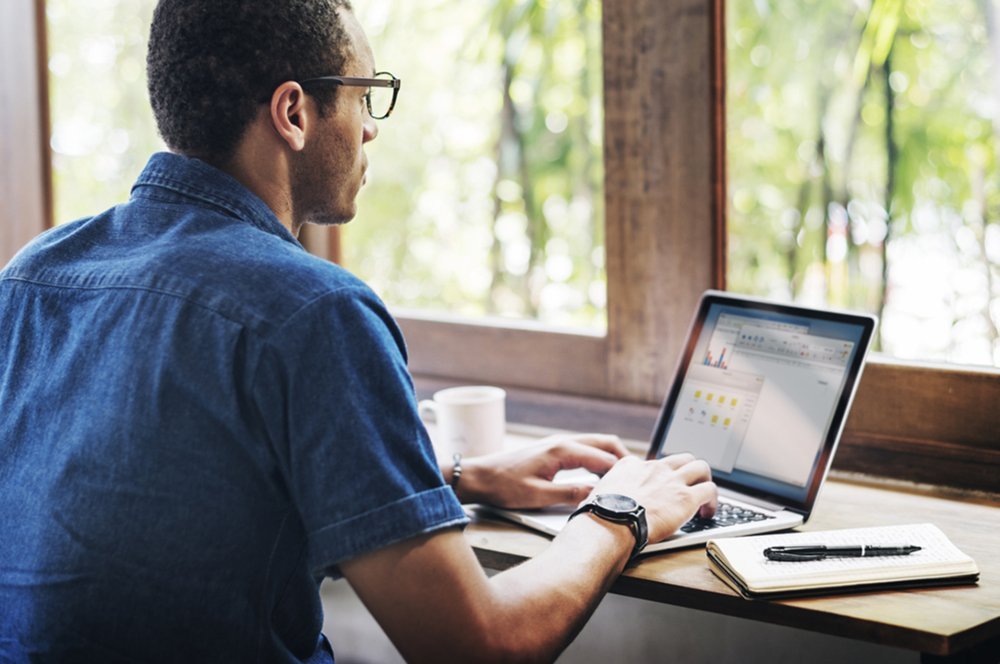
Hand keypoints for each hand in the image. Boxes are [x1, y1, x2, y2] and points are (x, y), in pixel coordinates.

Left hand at [455, 433, 627, 508]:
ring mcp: (556, 445)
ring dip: (610, 457)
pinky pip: (582, 450)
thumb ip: (571, 495)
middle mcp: (561, 442)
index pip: (602, 457)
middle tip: (639, 476)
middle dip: (623, 457)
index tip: (638, 483)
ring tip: (624, 477)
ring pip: (594, 444)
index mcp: (562, 450)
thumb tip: (598, 496)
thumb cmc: (503, 486)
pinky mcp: (551, 451)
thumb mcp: (539, 496)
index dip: (622, 470)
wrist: (477, 477)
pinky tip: (600, 475)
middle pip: (603, 443)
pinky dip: (597, 459)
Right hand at [589, 453, 716, 543]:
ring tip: (704, 497)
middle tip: (689, 487)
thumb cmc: (600, 515)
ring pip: (700, 467)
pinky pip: (710, 490)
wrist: (610, 523)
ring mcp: (672, 481)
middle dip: (688, 471)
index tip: (658, 489)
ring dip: (704, 480)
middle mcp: (654, 468)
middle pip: (681, 458)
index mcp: (631, 466)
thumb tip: (599, 502)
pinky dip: (713, 501)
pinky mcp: (686, 498)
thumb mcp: (597, 494)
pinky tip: (708, 513)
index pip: (651, 463)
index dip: (658, 477)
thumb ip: (606, 493)